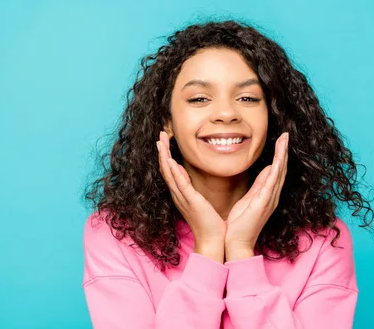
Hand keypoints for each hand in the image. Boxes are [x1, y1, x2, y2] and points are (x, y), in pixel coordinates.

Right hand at [156, 131, 225, 260]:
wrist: (213, 240)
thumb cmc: (209, 222)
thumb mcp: (199, 200)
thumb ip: (191, 186)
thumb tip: (186, 172)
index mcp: (181, 193)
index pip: (170, 171)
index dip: (165, 155)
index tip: (164, 140)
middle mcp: (178, 194)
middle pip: (166, 169)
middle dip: (162, 151)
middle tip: (160, 134)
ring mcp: (183, 198)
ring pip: (170, 174)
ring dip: (164, 157)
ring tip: (161, 142)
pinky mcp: (191, 202)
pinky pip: (180, 185)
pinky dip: (174, 172)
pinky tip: (171, 161)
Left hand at [225, 132, 288, 252]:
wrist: (236, 242)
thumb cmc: (239, 224)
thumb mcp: (248, 199)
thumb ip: (257, 186)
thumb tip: (266, 171)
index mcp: (267, 194)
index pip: (276, 170)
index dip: (279, 154)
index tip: (281, 139)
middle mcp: (272, 196)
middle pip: (281, 169)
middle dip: (283, 151)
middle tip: (286, 134)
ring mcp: (269, 199)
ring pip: (279, 173)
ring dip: (282, 155)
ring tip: (284, 140)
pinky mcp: (263, 203)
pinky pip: (272, 183)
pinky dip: (276, 169)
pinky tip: (278, 158)